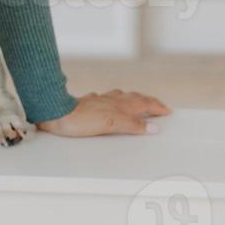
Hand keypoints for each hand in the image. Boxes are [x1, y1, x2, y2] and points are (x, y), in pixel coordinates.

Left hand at [35, 89, 171, 136]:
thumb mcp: (111, 123)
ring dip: (133, 99)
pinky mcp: (88, 104)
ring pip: (121, 97)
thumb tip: (153, 127)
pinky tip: (109, 101)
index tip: (168, 111)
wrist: (55, 113)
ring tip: (139, 100)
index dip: (157, 107)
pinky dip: (114, 100)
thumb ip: (132, 124)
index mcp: (120, 105)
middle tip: (159, 105)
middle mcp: (111, 100)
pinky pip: (106, 100)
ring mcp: (99, 101)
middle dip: (149, 102)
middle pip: (135, 98)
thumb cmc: (81, 120)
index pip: (144, 104)